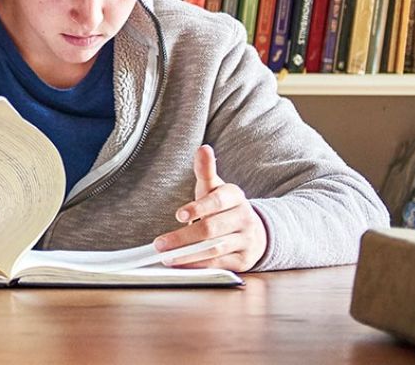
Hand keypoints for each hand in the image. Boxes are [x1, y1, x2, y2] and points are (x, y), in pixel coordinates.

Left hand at [153, 145, 267, 271]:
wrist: (254, 230)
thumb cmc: (224, 207)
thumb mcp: (216, 187)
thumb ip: (206, 171)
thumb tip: (202, 149)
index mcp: (236, 197)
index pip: (218, 201)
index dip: (199, 208)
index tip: (179, 214)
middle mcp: (244, 218)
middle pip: (212, 229)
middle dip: (184, 237)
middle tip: (159, 243)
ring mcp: (246, 240)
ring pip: (214, 249)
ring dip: (188, 255)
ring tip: (165, 256)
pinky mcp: (244, 260)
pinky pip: (218, 264)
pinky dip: (198, 265)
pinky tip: (180, 264)